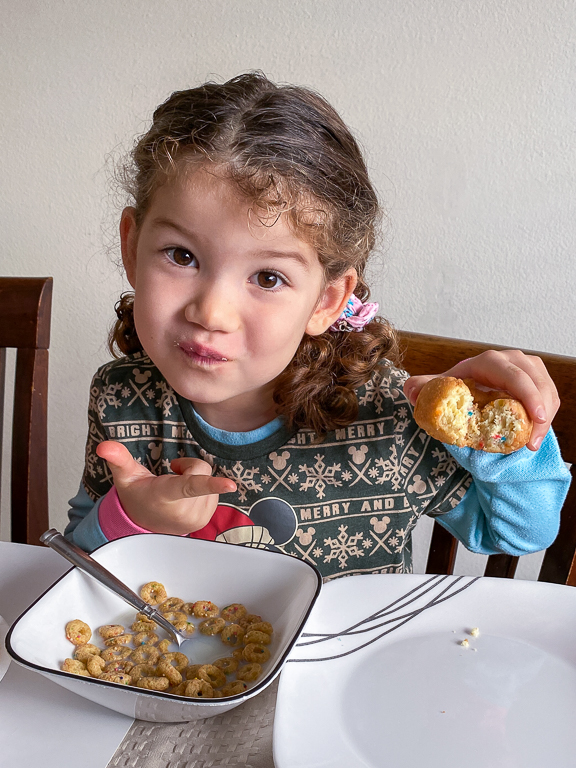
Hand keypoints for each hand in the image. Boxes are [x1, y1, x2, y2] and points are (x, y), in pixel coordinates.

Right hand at [96, 441, 236, 534]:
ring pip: (209, 481)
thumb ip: (118, 458)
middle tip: (171, 476)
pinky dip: (201, 490)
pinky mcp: (205, 520)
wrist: (143, 524)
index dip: (211, 483)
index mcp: (167, 495)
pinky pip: (213, 492)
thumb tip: (104, 446)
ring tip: (177, 488)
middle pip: (201, 470)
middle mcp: (184, 510)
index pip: (190, 486)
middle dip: (188, 468)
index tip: (230, 484)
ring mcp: (197, 518)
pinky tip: (185, 497)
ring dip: (195, 480)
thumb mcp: (125, 476)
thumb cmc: (137, 496)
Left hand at [403, 349, 559, 450]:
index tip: (535, 417)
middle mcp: (512, 360)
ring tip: (532, 443)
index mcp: (489, 361)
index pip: (513, 374)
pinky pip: (550, 398)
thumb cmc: (456, 389)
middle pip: (537, 383)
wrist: (468, 390)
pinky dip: (546, 417)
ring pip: (548, 392)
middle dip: (540, 412)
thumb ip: (423, 388)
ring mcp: (529, 369)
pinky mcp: (539, 381)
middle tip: (532, 442)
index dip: (527, 394)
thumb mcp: (440, 390)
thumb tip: (409, 389)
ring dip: (545, 418)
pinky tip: (534, 435)